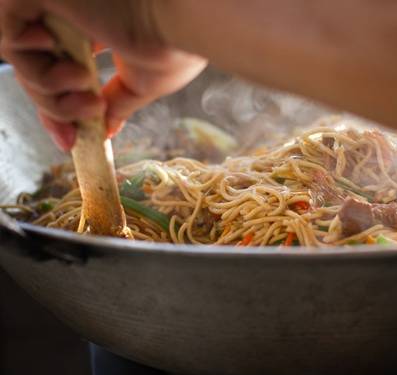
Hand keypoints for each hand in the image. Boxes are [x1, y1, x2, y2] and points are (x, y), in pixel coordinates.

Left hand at [0, 0, 205, 150]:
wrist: (181, 25)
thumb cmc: (176, 45)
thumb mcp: (144, 83)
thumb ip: (118, 101)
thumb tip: (107, 127)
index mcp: (99, 26)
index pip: (65, 69)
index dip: (64, 108)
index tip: (72, 141)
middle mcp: (74, 14)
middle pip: (41, 71)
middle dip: (55, 110)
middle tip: (75, 134)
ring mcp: (55, 5)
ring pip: (25, 61)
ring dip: (50, 91)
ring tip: (88, 96)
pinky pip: (8, 40)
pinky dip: (30, 64)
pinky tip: (68, 66)